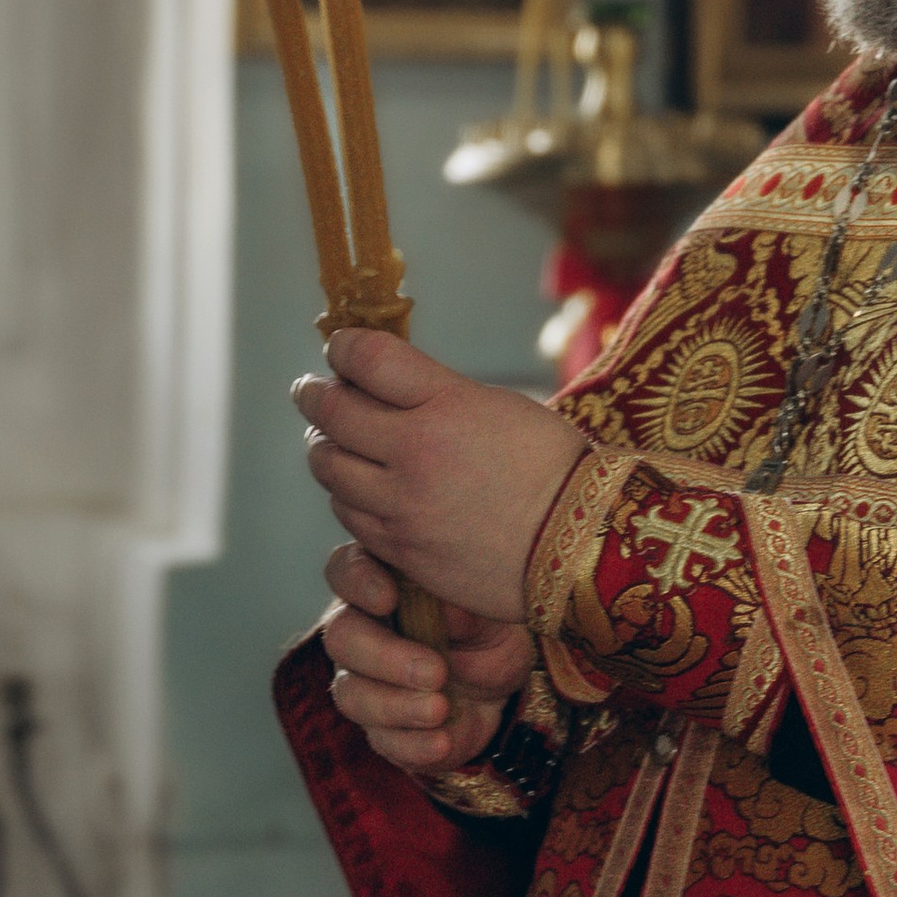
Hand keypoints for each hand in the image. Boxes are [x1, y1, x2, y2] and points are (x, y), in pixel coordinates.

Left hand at [293, 329, 588, 622]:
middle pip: (331, 412)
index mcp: (446, 405)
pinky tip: (361, 489)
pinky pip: (350, 515)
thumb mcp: (498, 406)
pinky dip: (347, 496)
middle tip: (313, 392)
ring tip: (334, 442)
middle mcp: (416, 453)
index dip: (343, 347)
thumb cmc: (551, 466)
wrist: (583, 545)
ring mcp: (403, 506)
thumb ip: (436, 392)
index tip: (340, 348)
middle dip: (315, 395)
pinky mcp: (402, 549)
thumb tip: (382, 381)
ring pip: (330, 468)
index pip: (365, 358)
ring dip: (327, 449)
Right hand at [319, 545, 535, 773]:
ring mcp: (363, 684)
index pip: (345, 571)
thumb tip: (442, 604)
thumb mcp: (486, 609)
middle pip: (341, 638)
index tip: (388, 599)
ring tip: (441, 708)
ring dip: (397, 705)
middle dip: (385, 657)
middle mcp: (360, 633)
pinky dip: (413, 744)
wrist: (503, 687)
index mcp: (379, 586)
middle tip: (434, 671)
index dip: (357, 582)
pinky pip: (382, 740)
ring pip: (351, 695)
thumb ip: (459, 603)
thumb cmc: (484, 631)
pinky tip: (442, 740)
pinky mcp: (382, 730)